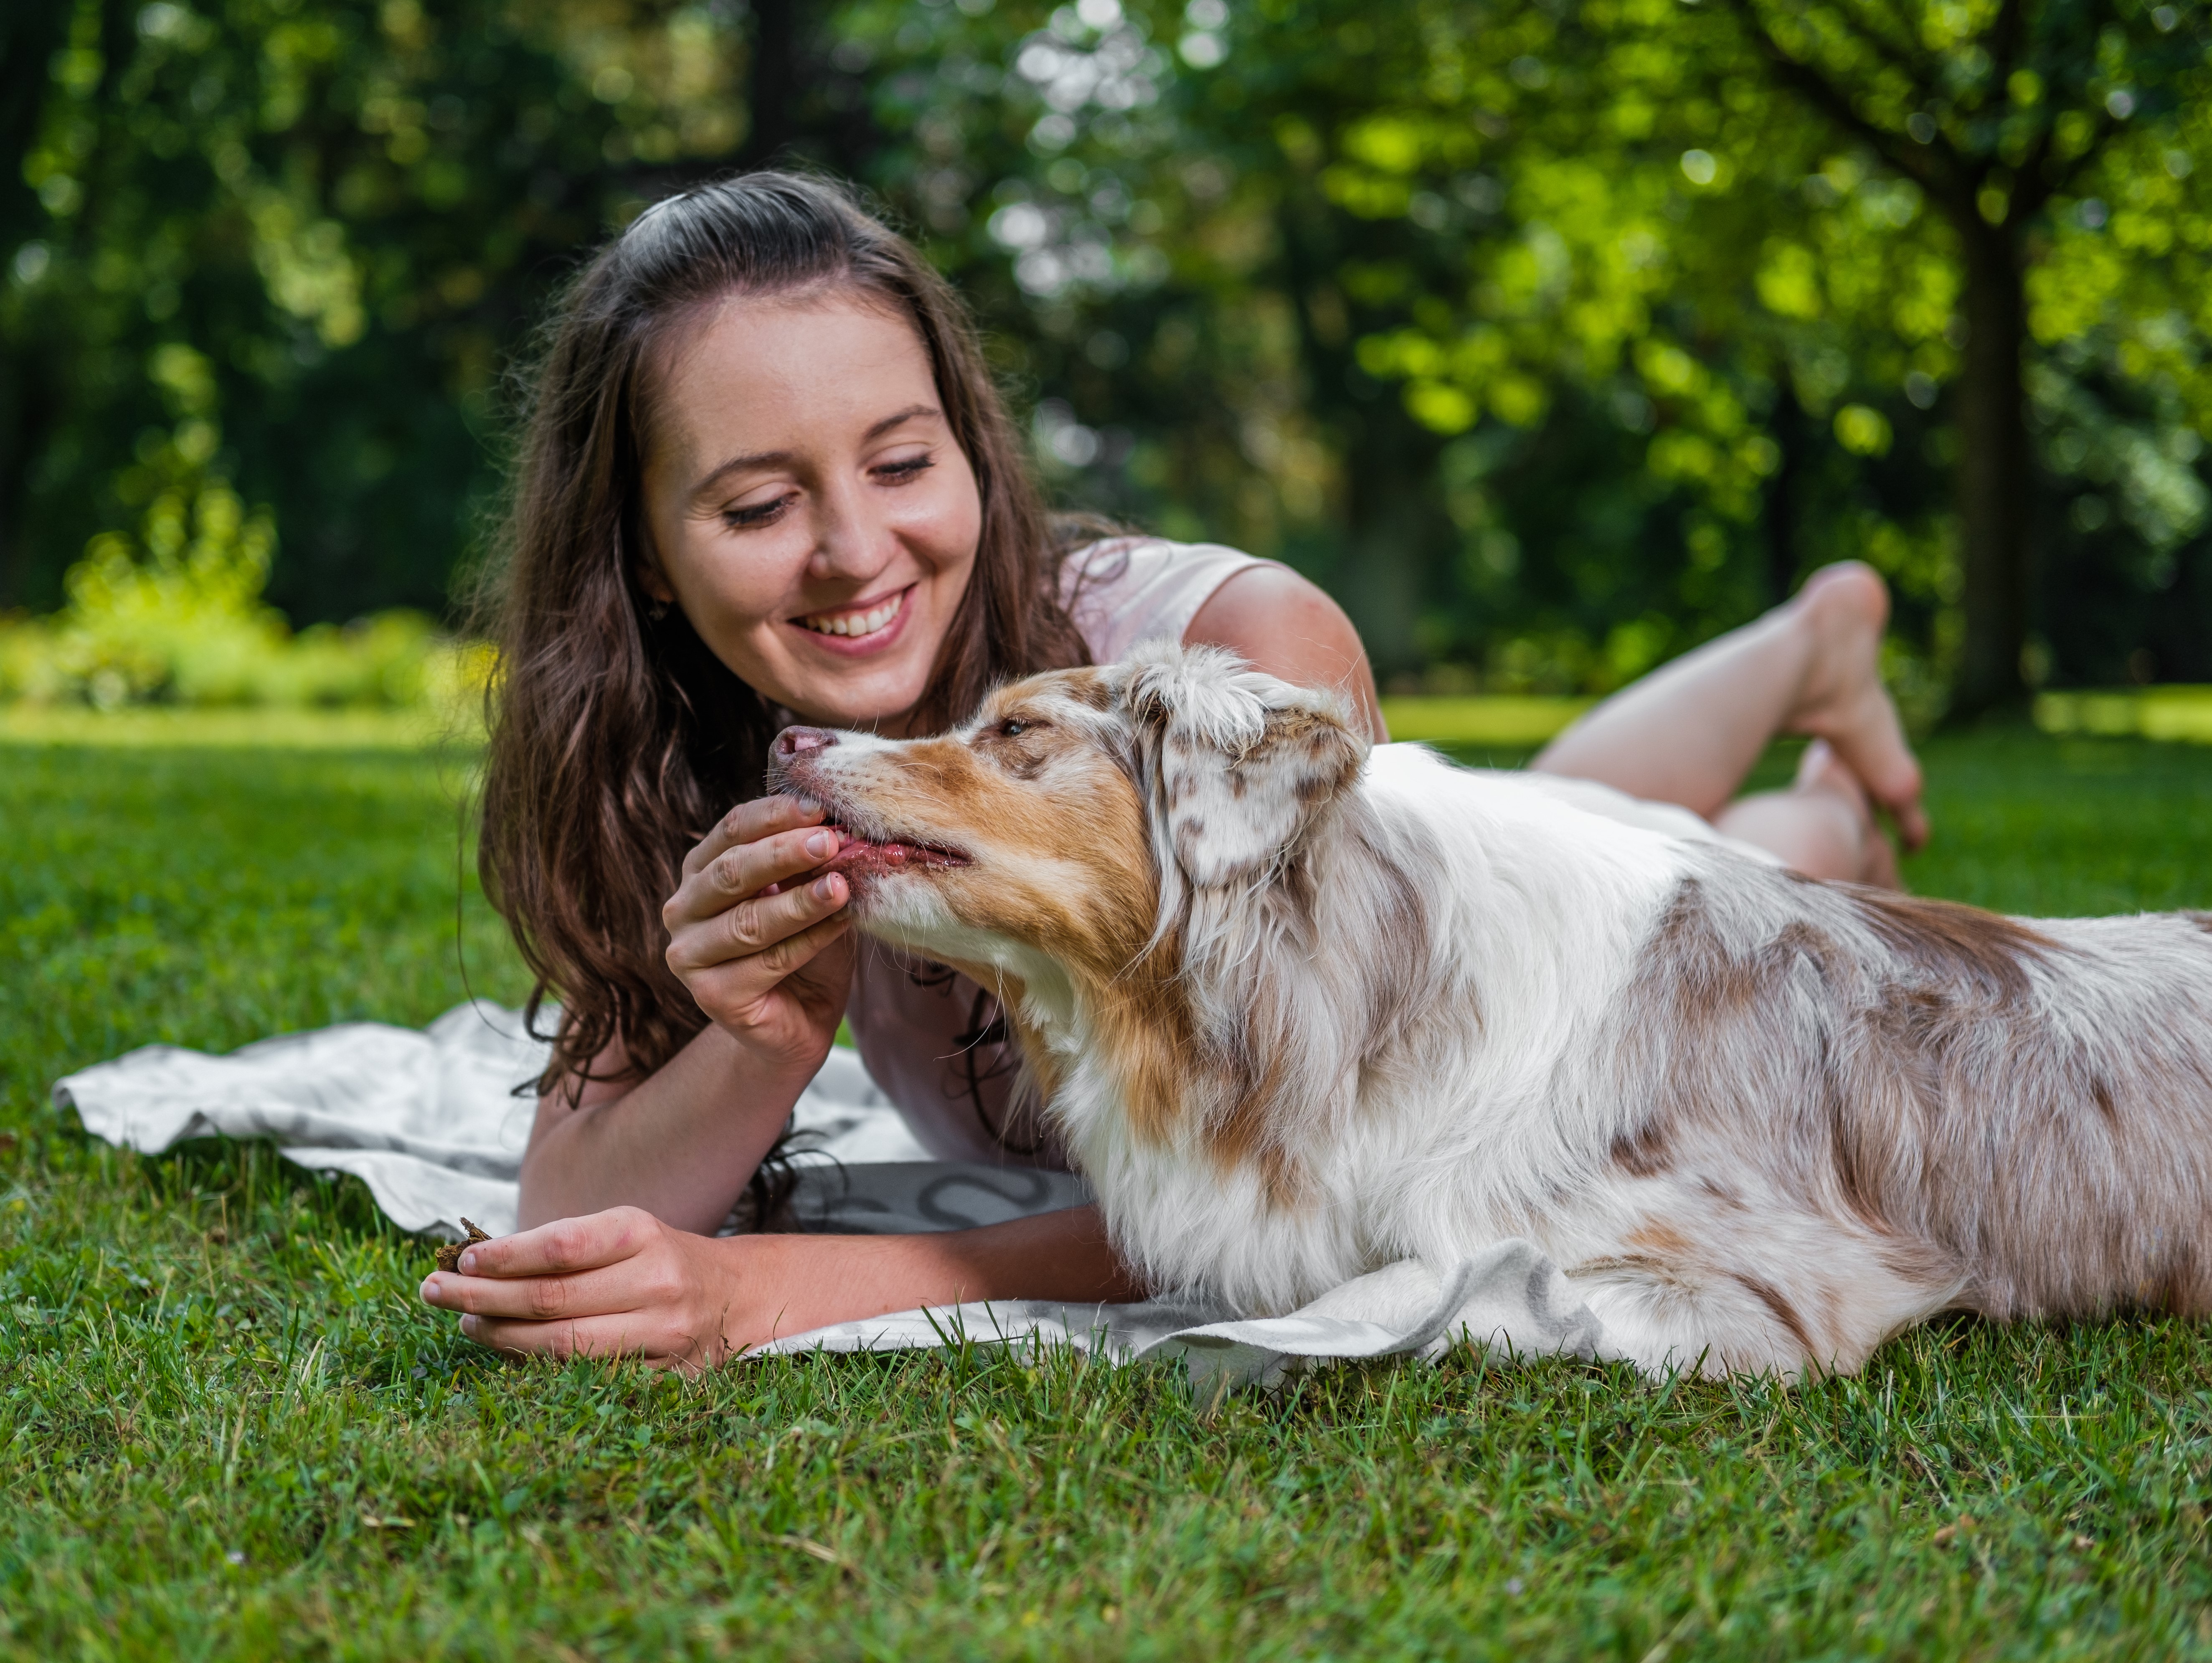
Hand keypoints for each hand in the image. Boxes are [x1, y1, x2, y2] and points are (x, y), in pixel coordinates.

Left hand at [420, 1206, 761, 1367]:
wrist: (736, 1296)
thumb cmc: (659, 1258)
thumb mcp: (623, 1230)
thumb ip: (564, 1244)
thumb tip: (476, 1264)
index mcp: (643, 1235)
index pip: (559, 1246)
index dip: (503, 1257)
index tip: (462, 1261)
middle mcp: (656, 1283)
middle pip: (551, 1300)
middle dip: (481, 1297)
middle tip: (433, 1291)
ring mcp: (663, 1336)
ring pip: (562, 1347)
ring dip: (499, 1336)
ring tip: (463, 1321)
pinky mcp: (664, 1378)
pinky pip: (585, 1377)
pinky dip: (536, 1365)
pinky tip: (506, 1350)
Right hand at [663, 794, 855, 1070]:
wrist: (801, 1020)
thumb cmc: (802, 946)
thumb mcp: (805, 895)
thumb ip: (808, 865)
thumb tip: (834, 829)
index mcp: (701, 871)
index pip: (731, 830)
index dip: (774, 815)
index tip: (819, 808)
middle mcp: (683, 909)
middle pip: (732, 872)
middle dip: (783, 854)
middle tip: (829, 842)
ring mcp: (690, 955)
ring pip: (749, 922)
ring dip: (799, 902)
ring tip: (840, 887)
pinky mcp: (711, 996)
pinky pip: (768, 962)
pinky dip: (809, 941)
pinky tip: (841, 925)